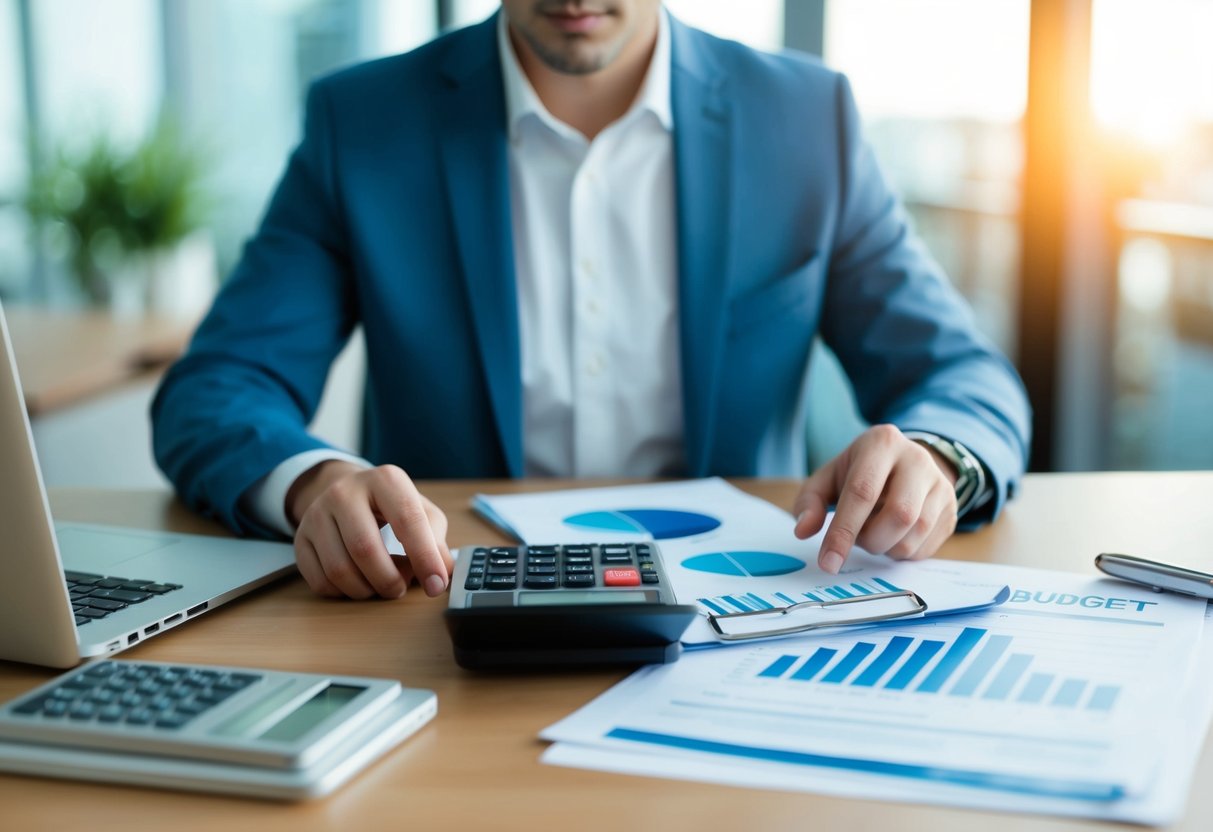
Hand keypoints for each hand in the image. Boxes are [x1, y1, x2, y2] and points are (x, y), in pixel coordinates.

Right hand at [286, 460, 453, 599]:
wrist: (345, 492)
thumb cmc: (391, 506)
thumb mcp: (420, 510)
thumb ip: (435, 538)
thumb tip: (443, 572)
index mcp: (384, 480)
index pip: (407, 520)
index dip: (425, 557)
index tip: (436, 584)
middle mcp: (345, 492)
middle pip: (365, 549)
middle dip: (389, 580)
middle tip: (400, 589)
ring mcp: (317, 514)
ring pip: (339, 570)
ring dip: (366, 590)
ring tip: (380, 583)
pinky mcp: (300, 538)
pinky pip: (320, 581)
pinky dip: (344, 592)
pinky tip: (358, 581)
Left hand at [792, 424, 957, 573]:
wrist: (903, 463)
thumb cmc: (859, 472)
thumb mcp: (828, 478)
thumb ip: (810, 501)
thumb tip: (803, 530)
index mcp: (882, 443)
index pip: (862, 492)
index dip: (843, 531)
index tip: (828, 562)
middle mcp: (917, 458)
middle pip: (899, 515)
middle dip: (871, 540)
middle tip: (858, 539)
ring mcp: (940, 483)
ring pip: (916, 533)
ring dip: (887, 547)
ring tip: (874, 533)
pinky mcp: (952, 508)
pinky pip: (928, 546)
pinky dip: (903, 553)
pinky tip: (893, 537)